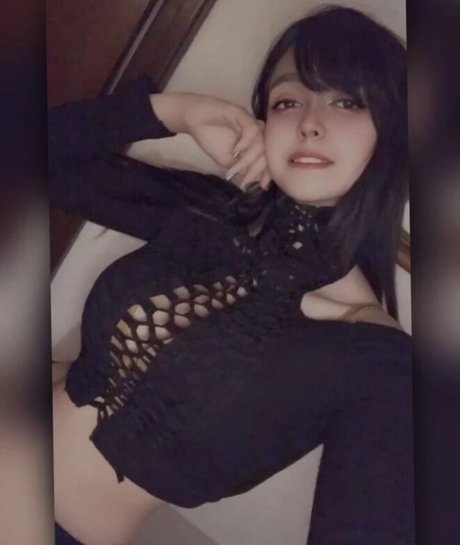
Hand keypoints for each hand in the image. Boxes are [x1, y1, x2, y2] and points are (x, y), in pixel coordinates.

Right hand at [150, 93, 270, 190]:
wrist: (194, 119)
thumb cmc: (210, 138)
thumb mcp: (226, 160)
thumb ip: (241, 168)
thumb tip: (257, 180)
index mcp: (254, 145)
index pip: (267, 159)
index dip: (267, 173)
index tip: (263, 186)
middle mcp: (256, 135)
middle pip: (268, 152)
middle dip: (258, 169)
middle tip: (247, 179)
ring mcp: (251, 124)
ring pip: (262, 142)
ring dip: (249, 158)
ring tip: (237, 167)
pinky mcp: (244, 115)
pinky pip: (252, 129)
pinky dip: (246, 141)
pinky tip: (237, 150)